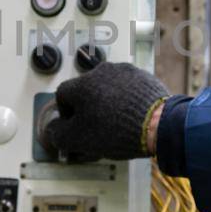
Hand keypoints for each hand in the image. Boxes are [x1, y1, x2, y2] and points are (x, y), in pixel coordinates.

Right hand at [41, 62, 168, 160]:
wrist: (157, 124)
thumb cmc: (118, 129)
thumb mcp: (78, 140)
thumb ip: (58, 134)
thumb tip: (53, 130)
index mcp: (81, 85)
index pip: (63, 96)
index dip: (67, 114)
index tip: (75, 126)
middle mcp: (101, 72)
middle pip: (86, 90)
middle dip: (88, 108)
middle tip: (97, 127)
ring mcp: (123, 72)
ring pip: (107, 87)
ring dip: (108, 102)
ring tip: (117, 122)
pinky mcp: (142, 76)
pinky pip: (127, 87)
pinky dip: (126, 99)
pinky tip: (131, 115)